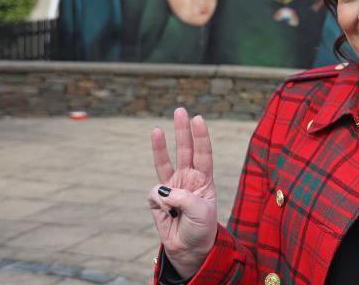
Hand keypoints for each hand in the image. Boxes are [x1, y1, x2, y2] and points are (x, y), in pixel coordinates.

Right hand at [149, 107, 217, 279]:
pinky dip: (159, 203)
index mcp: (204, 179)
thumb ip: (181, 197)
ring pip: (164, 162)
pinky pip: (154, 194)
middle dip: (182, 130)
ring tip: (157, 128)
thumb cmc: (201, 228)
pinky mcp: (157, 199)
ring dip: (161, 146)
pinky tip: (167, 213)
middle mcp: (188, 179)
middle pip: (185, 149)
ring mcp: (172, 187)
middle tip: (181, 110)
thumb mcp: (200, 212)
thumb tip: (159, 190)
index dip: (201, 136)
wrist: (189, 249)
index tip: (199, 119)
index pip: (204, 153)